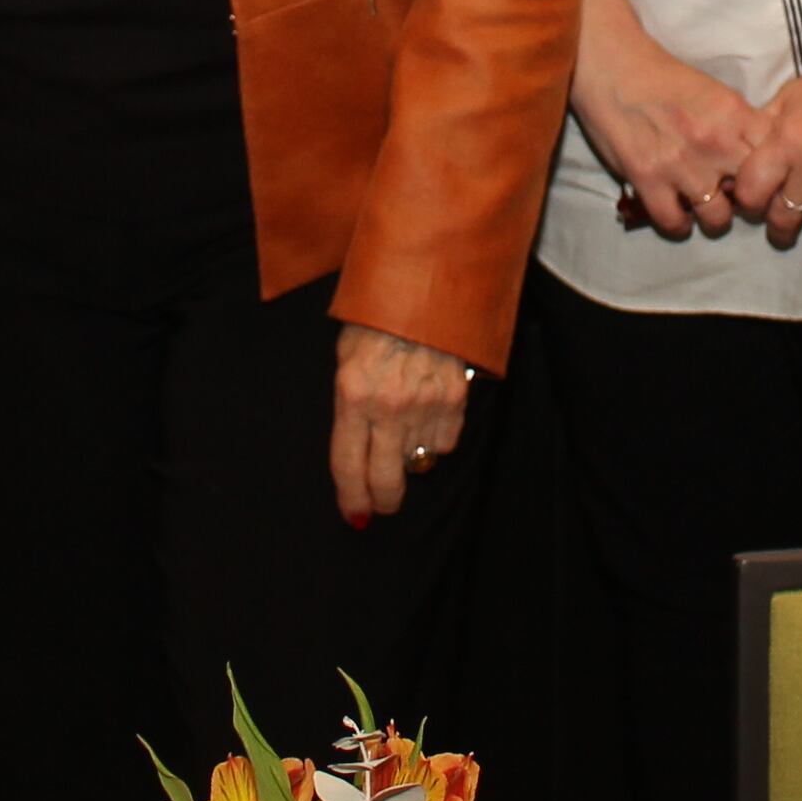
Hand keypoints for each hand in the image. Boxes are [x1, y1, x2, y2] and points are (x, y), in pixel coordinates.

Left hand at [327, 327, 471, 528]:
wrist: (423, 286)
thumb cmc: (375, 320)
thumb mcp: (346, 360)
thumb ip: (350, 408)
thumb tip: (358, 457)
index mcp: (352, 395)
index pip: (347, 466)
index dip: (351, 498)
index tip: (355, 513)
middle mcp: (388, 406)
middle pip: (386, 480)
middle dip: (383, 500)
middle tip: (383, 502)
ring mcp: (424, 404)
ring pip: (418, 462)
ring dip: (410, 458)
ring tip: (405, 429)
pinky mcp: (454, 399)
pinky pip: (445, 442)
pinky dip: (436, 438)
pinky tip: (428, 415)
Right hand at [574, 28, 760, 240]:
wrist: (614, 68)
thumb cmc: (664, 79)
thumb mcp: (716, 94)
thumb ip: (740, 126)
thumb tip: (759, 159)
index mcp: (734, 115)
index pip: (774, 158)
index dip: (773, 174)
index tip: (764, 180)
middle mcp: (714, 142)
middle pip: (753, 193)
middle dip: (748, 201)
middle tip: (736, 198)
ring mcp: (681, 164)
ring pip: (717, 217)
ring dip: (713, 217)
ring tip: (706, 208)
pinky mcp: (648, 179)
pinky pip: (674, 222)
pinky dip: (678, 224)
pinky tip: (677, 214)